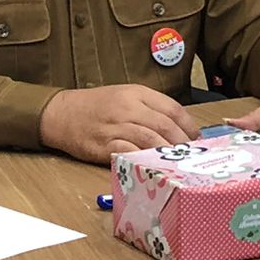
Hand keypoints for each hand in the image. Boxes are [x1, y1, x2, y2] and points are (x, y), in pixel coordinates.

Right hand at [38, 84, 197, 163]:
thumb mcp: (124, 96)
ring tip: (178, 163)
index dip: (188, 124)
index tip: (196, 138)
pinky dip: (145, 160)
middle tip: (192, 155)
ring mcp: (115, 126)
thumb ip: (149, 107)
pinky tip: (155, 167)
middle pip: (164, 125)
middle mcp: (127, 107)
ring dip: (168, 153)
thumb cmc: (96, 106)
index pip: (171, 107)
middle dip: (182, 142)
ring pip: (151, 140)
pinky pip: (130, 153)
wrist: (62, 113)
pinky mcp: (104, 145)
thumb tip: (178, 127)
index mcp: (135, 93)